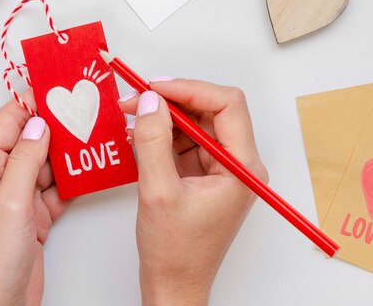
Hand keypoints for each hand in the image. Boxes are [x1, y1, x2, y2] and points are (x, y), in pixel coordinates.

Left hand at [0, 92, 69, 305]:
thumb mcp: (10, 203)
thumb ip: (25, 159)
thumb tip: (38, 124)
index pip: (7, 121)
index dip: (30, 101)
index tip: (54, 84)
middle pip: (29, 139)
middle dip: (56, 124)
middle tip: (82, 107)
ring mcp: (17, 197)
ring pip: (45, 162)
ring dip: (67, 151)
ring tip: (91, 134)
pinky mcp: (33, 215)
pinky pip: (56, 187)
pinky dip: (72, 179)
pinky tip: (88, 169)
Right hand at [119, 79, 267, 305]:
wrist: (174, 285)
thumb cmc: (175, 252)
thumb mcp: (158, 192)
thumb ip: (153, 141)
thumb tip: (148, 101)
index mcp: (242, 168)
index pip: (227, 105)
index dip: (190, 89)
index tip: (155, 87)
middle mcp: (238, 164)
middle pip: (210, 110)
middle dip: (171, 100)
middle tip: (136, 98)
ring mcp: (221, 168)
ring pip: (195, 123)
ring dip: (163, 116)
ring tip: (130, 117)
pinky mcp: (204, 174)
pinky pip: (185, 140)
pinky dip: (162, 134)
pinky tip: (138, 136)